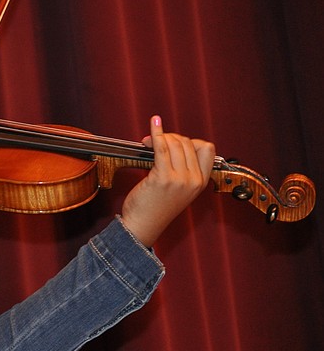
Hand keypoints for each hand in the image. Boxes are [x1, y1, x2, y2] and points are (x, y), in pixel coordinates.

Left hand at [120, 116, 214, 246]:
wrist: (142, 226)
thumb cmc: (154, 207)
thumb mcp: (178, 189)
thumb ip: (181, 169)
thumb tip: (171, 140)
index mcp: (201, 182)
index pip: (206, 148)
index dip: (190, 141)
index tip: (174, 143)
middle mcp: (194, 180)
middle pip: (187, 142)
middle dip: (170, 137)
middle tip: (154, 142)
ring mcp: (180, 179)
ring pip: (174, 143)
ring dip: (161, 137)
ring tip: (148, 141)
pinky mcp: (163, 178)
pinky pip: (162, 147)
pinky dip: (157, 133)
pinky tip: (153, 124)